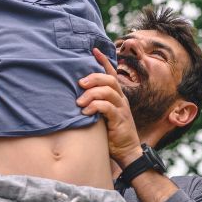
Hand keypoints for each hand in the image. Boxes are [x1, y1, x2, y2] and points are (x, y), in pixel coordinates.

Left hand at [77, 48, 142, 166]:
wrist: (126, 151)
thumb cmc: (111, 133)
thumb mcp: (101, 115)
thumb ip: (93, 104)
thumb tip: (74, 95)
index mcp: (116, 96)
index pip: (111, 74)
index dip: (103, 61)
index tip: (93, 50)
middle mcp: (120, 99)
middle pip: (110, 80)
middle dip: (94, 77)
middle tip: (80, 83)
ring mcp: (121, 109)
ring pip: (108, 91)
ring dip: (91, 94)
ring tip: (79, 102)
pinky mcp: (120, 120)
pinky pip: (107, 108)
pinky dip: (95, 107)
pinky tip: (85, 112)